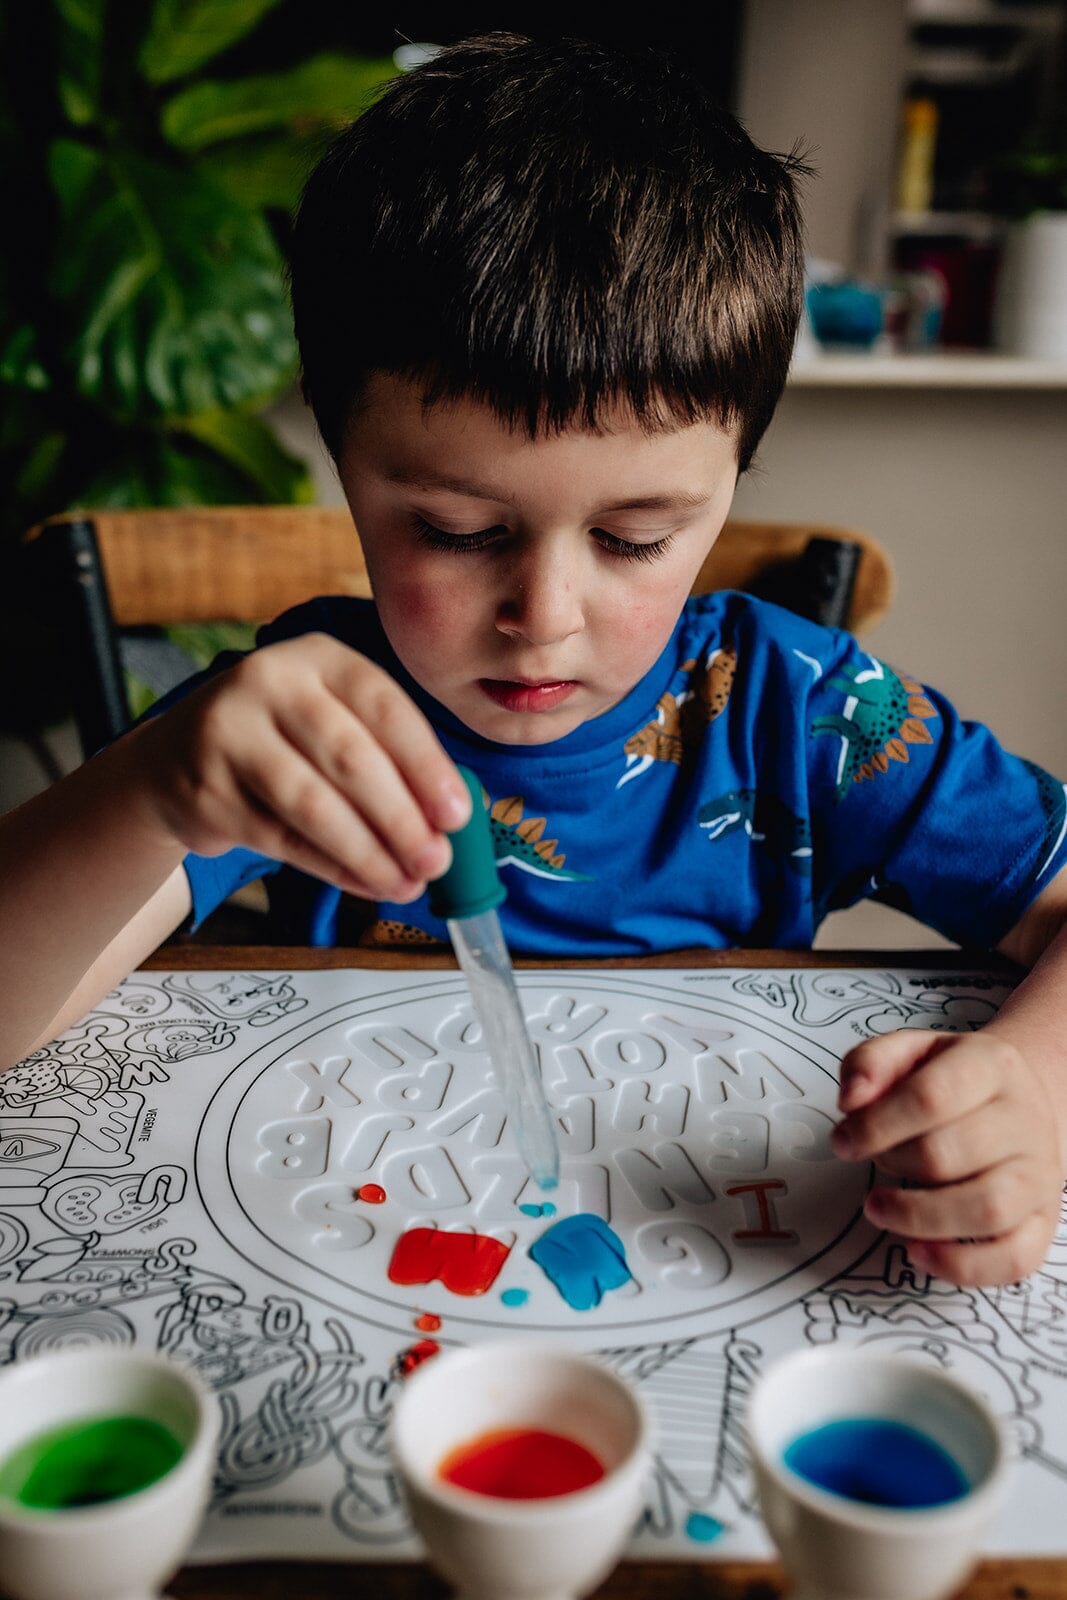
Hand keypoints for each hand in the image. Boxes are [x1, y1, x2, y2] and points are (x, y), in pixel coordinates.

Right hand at [133, 632, 471, 901]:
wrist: (177, 756)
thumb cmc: (284, 740)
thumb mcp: (334, 719)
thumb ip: (388, 754)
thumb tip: (447, 822)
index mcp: (318, 657)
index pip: (384, 708)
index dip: (426, 766)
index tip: (457, 816)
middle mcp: (268, 683)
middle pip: (349, 758)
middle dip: (402, 818)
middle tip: (436, 861)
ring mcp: (228, 733)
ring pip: (312, 804)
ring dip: (368, 852)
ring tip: (405, 883)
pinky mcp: (205, 789)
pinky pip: (280, 838)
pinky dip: (331, 867)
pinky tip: (365, 883)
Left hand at [831, 1028, 1062, 1285]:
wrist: (1026, 1100)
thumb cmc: (958, 1080)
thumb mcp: (915, 1051)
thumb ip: (872, 1063)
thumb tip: (851, 1098)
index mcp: (991, 1067)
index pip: (931, 1096)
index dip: (876, 1124)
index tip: (844, 1140)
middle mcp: (1023, 1122)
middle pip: (949, 1154)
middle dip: (892, 1163)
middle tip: (869, 1162)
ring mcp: (1039, 1176)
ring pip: (987, 1210)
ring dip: (918, 1218)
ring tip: (879, 1209)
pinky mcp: (1042, 1222)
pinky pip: (1013, 1258)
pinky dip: (961, 1266)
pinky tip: (918, 1251)